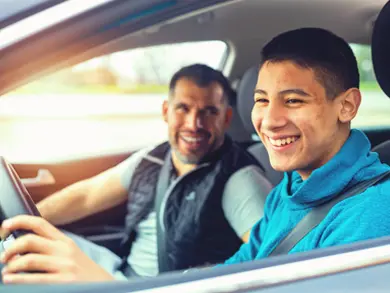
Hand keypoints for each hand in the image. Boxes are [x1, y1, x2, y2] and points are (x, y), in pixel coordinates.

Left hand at [0, 215, 114, 283]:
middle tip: (3, 257)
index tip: (5, 225)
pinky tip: (10, 280)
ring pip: (28, 259)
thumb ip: (51, 248)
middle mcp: (64, 250)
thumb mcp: (71, 254)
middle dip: (10, 248)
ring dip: (10, 266)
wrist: (103, 287)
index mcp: (64, 241)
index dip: (19, 221)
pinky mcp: (63, 282)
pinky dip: (17, 280)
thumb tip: (22, 246)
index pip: (39, 223)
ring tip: (6, 272)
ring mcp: (64, 266)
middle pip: (30, 240)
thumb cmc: (83, 273)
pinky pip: (34, 279)